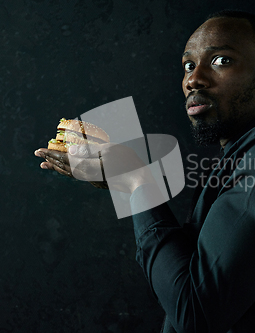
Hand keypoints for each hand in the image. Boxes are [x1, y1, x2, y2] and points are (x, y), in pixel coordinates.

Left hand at [34, 143, 155, 193]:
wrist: (139, 181)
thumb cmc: (127, 162)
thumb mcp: (108, 151)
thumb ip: (89, 150)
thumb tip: (70, 152)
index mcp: (86, 166)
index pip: (64, 159)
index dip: (51, 154)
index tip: (38, 150)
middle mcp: (86, 175)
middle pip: (64, 168)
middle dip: (51, 160)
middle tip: (38, 156)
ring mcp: (92, 180)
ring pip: (70, 173)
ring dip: (58, 167)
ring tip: (47, 165)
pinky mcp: (97, 182)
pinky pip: (78, 176)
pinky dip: (68, 171)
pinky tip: (69, 169)